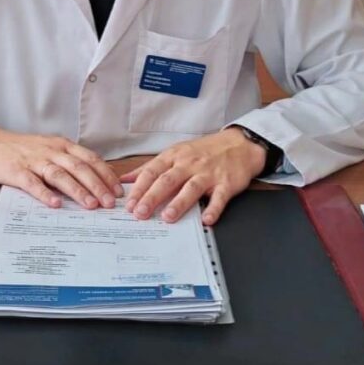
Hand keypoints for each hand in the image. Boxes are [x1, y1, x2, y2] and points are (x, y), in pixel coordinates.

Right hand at [0, 126, 122, 210]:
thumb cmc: (24, 150)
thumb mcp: (50, 149)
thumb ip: (69, 162)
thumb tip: (96, 181)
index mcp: (62, 145)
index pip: (90, 158)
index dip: (105, 174)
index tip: (118, 190)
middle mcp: (51, 151)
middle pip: (79, 167)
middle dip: (97, 185)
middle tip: (110, 203)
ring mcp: (34, 161)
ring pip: (60, 175)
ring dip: (77, 191)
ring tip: (91, 205)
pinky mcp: (17, 171)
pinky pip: (33, 183)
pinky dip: (44, 194)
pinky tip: (55, 204)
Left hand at [120, 128, 266, 224]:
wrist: (238, 144)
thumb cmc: (203, 151)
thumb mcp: (175, 154)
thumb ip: (150, 167)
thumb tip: (125, 179)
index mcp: (174, 157)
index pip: (152, 171)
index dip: (139, 188)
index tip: (128, 204)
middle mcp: (189, 164)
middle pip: (167, 180)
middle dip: (152, 197)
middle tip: (140, 213)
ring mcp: (208, 173)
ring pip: (191, 188)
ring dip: (179, 203)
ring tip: (167, 218)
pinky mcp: (226, 183)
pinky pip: (219, 197)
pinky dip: (213, 209)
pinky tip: (206, 220)